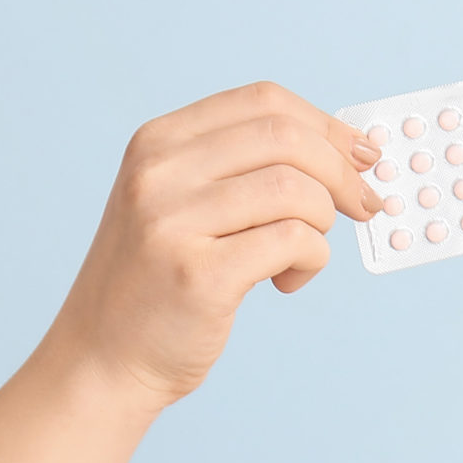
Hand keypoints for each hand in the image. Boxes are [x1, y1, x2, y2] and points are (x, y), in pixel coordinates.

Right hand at [39, 83, 379, 411]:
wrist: (101, 362)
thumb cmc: (162, 279)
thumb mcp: (184, 200)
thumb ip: (249, 165)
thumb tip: (353, 147)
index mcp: (158, 142)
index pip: (264, 101)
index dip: (326, 126)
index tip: (362, 156)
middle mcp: (157, 173)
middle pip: (287, 138)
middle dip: (342, 172)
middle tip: (361, 206)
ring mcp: (170, 222)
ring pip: (296, 190)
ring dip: (322, 222)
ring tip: (300, 254)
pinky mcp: (197, 275)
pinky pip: (295, 242)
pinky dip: (311, 261)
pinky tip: (284, 282)